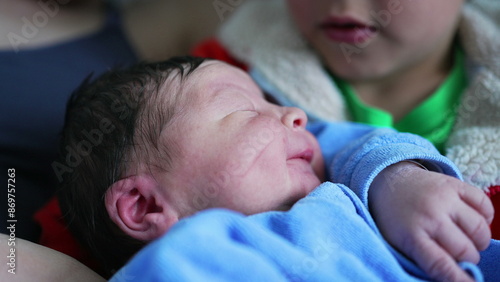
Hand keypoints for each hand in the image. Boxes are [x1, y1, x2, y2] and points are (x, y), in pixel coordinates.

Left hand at [370, 162, 493, 281]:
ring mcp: (444, 198)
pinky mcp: (454, 184)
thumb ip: (423, 259)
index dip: (459, 279)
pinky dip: (486, 217)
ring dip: (478, 241)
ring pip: (479, 229)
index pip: (440, 264)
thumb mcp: (397, 243)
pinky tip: (473, 222)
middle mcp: (430, 215)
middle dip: (468, 258)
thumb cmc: (395, 220)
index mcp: (411, 235)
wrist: (389, 182)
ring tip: (467, 240)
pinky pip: (484, 203)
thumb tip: (454, 273)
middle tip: (459, 255)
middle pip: (465, 249)